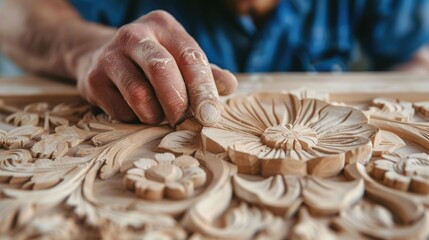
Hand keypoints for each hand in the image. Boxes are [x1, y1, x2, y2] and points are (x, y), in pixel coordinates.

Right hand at [75, 10, 236, 125]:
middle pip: (161, 69)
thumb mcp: (181, 60)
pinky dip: (134, 119)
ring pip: (139, 94)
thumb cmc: (153, 63)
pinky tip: (136, 110)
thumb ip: (207, 73)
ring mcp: (109, 56)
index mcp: (163, 26)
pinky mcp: (92, 80)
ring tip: (159, 114)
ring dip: (155, 114)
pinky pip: (121, 110)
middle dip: (177, 102)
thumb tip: (230, 86)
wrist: (101, 57)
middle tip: (183, 121)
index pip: (189, 56)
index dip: (203, 88)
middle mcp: (134, 34)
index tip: (210, 116)